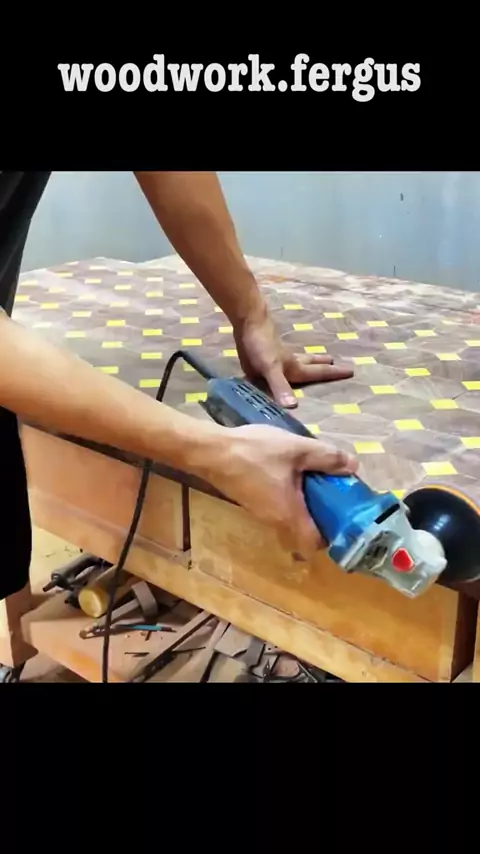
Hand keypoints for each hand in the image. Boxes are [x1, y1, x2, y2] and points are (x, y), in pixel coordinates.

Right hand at [208, 424, 357, 558]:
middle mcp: (274, 521)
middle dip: (321, 514)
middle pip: (303, 530)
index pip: (314, 545)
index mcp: (289, 515)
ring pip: (290, 517)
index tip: (343, 515)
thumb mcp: (297, 449)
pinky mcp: (250, 501)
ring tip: (314, 476)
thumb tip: (353, 467)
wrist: (211, 451)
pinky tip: (289, 470)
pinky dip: (289, 495)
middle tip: (333, 491)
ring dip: (304, 502)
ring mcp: (260, 512)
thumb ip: (327, 458)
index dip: (331, 536)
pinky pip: (277, 506)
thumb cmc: (255, 453)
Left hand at [234, 308, 353, 407]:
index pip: (318, 373)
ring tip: (320, 359)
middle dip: (324, 366)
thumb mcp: (270, 368)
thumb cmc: (261, 345)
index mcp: (294, 368)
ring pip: (299, 359)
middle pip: (311, 364)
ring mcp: (278, 356)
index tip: (352, 371)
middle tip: (337, 363)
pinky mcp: (266, 354)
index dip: (334, 374)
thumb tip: (293, 406)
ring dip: (310, 360)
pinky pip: (282, 361)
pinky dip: (289, 361)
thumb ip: (280, 386)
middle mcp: (290, 362)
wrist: (249, 320)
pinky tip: (283, 362)